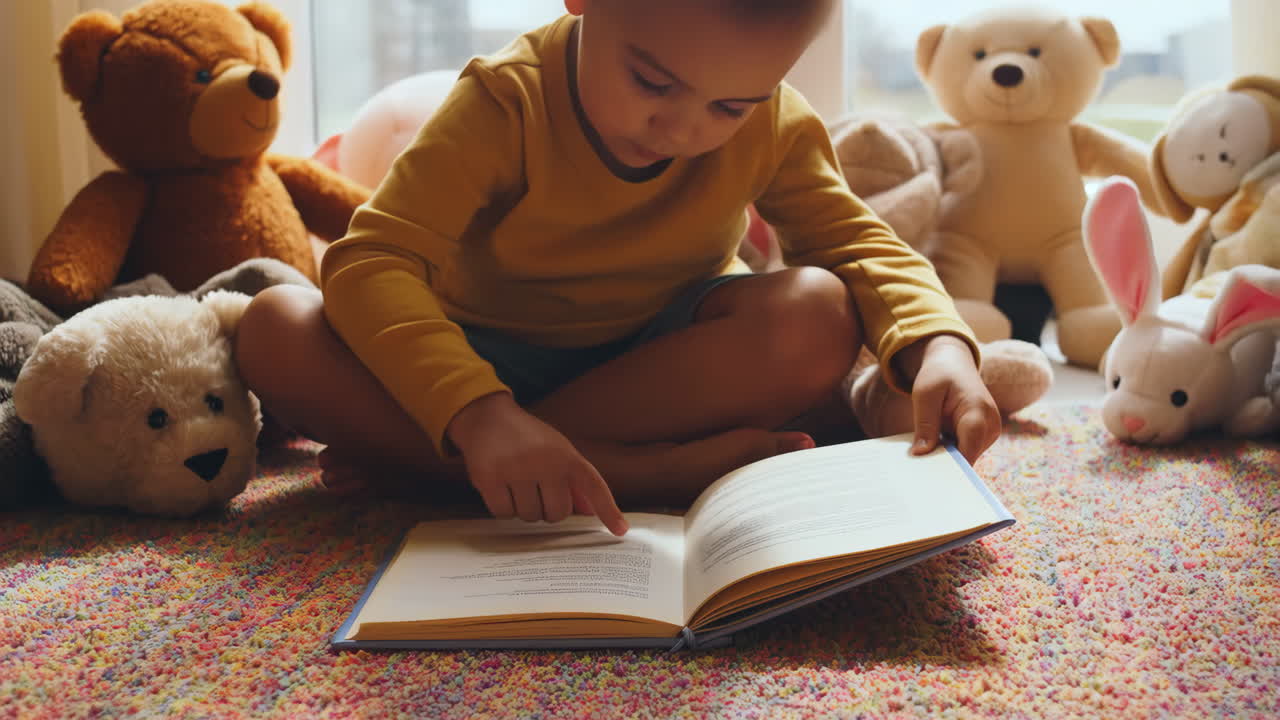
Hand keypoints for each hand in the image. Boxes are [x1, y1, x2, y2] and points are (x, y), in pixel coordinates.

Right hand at [446, 392, 627, 535]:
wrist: (487, 417)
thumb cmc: (527, 438)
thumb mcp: (557, 450)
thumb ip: (574, 480)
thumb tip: (589, 512)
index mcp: (566, 455)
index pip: (593, 486)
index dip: (608, 510)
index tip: (620, 531)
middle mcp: (544, 462)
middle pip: (557, 513)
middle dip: (547, 509)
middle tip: (537, 490)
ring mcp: (516, 470)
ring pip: (530, 516)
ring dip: (524, 508)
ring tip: (517, 484)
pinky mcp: (489, 478)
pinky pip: (504, 513)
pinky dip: (503, 507)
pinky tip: (501, 487)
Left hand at [895, 335, 1000, 463]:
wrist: (953, 364)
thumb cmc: (938, 375)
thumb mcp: (925, 395)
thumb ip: (925, 424)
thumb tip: (921, 454)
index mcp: (978, 411)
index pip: (968, 450)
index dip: (952, 469)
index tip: (932, 484)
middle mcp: (991, 424)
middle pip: (968, 457)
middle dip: (945, 466)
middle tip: (918, 475)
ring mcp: (990, 432)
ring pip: (966, 457)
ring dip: (946, 459)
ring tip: (924, 459)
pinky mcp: (983, 436)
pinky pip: (966, 452)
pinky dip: (950, 454)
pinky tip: (934, 451)